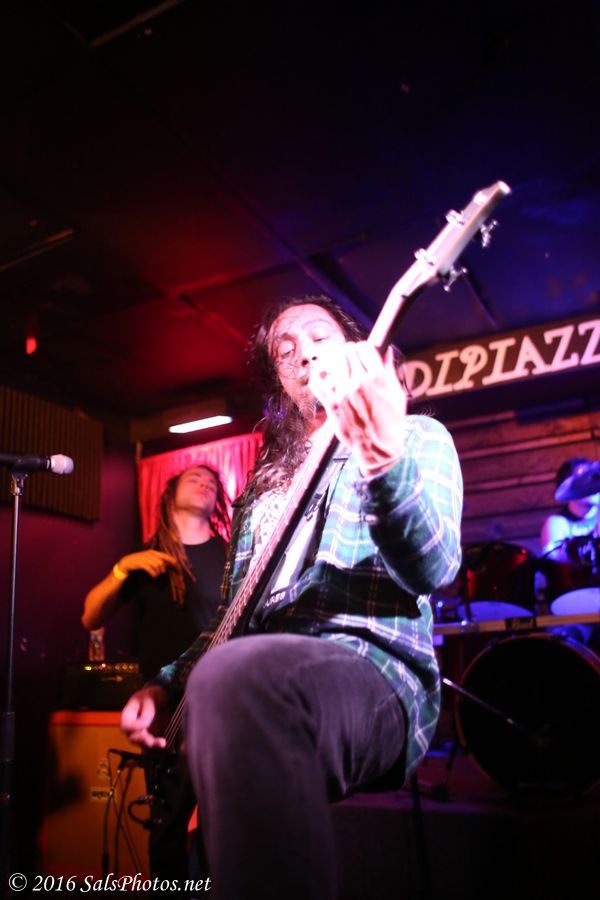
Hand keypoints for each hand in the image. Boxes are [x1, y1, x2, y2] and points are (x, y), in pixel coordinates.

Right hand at [117, 550, 176, 577]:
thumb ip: (157, 560)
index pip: (165, 555)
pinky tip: (154, 576)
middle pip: (161, 562)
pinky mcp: (141, 563)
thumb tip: (167, 565)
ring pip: (156, 565)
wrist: (128, 561)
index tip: (177, 565)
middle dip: (163, 568)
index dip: (171, 560)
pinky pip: (150, 568)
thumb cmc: (140, 561)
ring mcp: (145, 558)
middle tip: (162, 573)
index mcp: (153, 552)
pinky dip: (153, 573)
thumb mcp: (149, 559)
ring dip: (158, 572)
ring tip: (157, 575)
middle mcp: (150, 554)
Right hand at [120, 686, 168, 748]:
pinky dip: (159, 746)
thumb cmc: (151, 696)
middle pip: (133, 738)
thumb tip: (146, 721)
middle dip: (142, 740)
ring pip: (143, 744)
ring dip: (152, 745)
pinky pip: (153, 746)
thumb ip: (148, 708)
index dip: (135, 726)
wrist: (161, 699)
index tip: (147, 722)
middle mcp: (132, 728)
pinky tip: (165, 744)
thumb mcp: (150, 696)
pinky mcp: (152, 739)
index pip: (126, 725)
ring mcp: (142, 735)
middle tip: (150, 741)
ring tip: (162, 743)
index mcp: (128, 715)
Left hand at [309, 342, 406, 474]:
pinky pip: (316, 382)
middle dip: (351, 353)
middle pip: (347, 352)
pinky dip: (318, 376)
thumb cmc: (390, 423)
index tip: (364, 353)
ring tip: (340, 369)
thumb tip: (386, 351)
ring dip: (336, 363)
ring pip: (332, 363)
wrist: (378, 449)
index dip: (364, 348)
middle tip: (352, 360)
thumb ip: (389, 370)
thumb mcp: (396, 394)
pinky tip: (324, 376)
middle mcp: (358, 384)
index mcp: (377, 379)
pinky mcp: (330, 405)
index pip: (365, 348)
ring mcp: (342, 394)